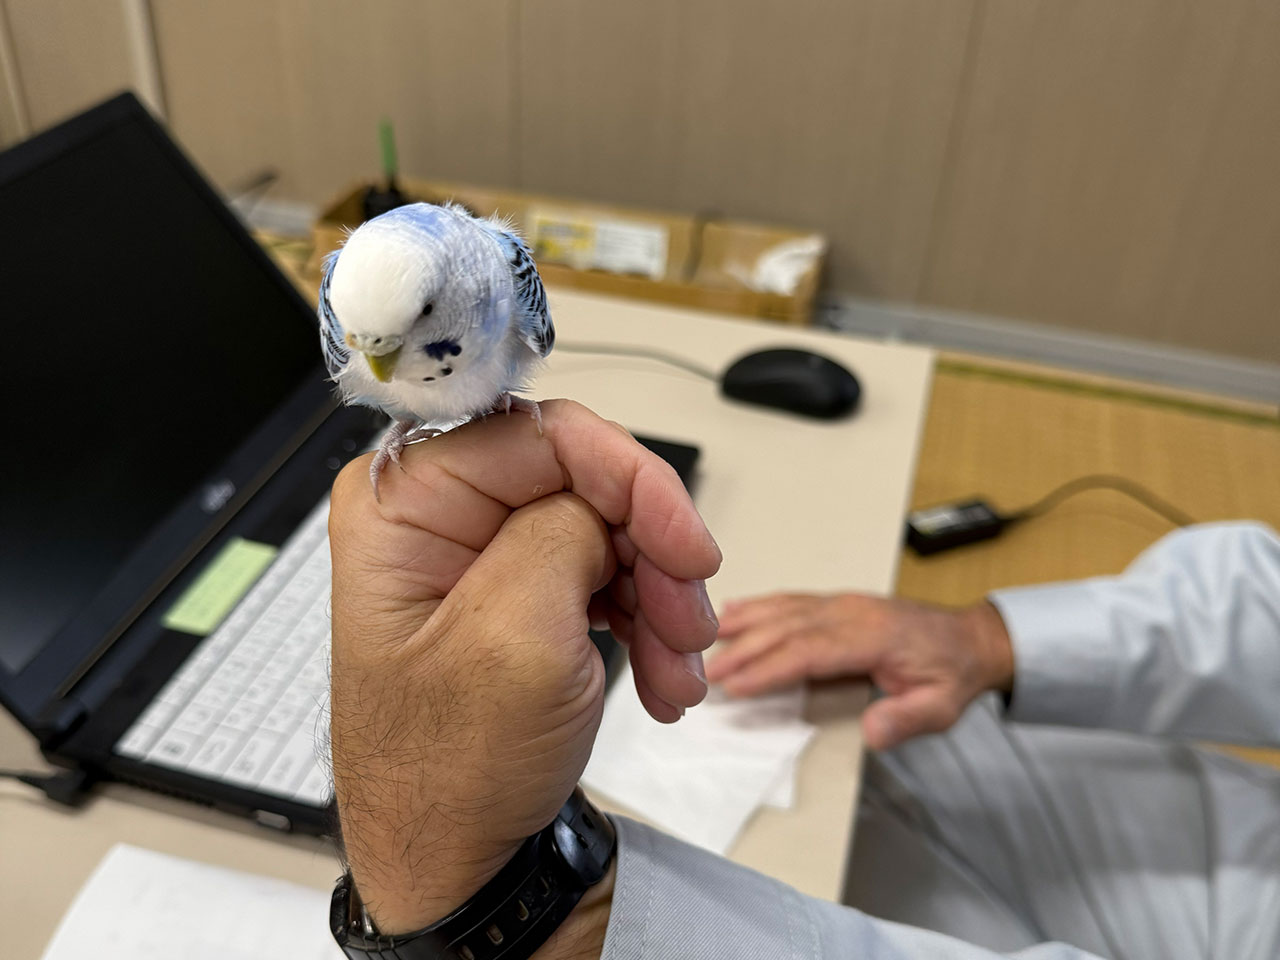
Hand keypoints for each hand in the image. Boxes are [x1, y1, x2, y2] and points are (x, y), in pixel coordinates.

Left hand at [327, 400, 720, 944]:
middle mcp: (440, 517)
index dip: (629, 479)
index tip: (686, 545)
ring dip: (661, 599)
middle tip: (691, 624)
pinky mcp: (521, 593)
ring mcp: (484, 556)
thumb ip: (560, 536)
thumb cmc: (445, 777)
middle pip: (584, 481)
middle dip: (653, 554)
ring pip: (609, 530)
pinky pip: (606, 576)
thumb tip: (606, 500)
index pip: (539, 433)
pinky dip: (647, 623)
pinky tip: (663, 678)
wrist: (459, 866)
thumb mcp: (511, 644)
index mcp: (403, 506)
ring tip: (678, 673)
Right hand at [705, 593, 1012, 749]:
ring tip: (706, 637)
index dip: (769, 669)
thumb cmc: (951, 672)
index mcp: (873, 636)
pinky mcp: (838, 603)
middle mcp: (853, 613)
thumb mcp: (941, 707)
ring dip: (743, 623)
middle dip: (743, 649)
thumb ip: (906, 720)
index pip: (810, 652)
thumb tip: (874, 732)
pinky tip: (734, 609)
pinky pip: (791, 601)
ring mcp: (843, 603)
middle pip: (787, 628)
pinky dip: (759, 605)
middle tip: (707, 671)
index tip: (737, 685)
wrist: (971, 639)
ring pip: (784, 610)